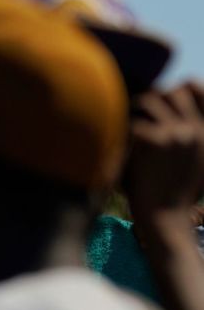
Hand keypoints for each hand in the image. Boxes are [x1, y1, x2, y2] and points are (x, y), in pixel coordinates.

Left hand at [123, 82, 203, 236]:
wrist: (165, 221)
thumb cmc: (169, 195)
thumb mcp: (189, 165)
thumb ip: (184, 138)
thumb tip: (165, 110)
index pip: (193, 89)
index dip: (173, 89)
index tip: (153, 101)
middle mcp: (195, 129)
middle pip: (170, 92)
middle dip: (149, 98)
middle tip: (130, 114)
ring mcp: (179, 133)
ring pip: (149, 100)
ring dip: (131, 110)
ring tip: (119, 125)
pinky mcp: (159, 141)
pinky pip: (133, 121)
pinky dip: (120, 131)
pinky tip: (114, 144)